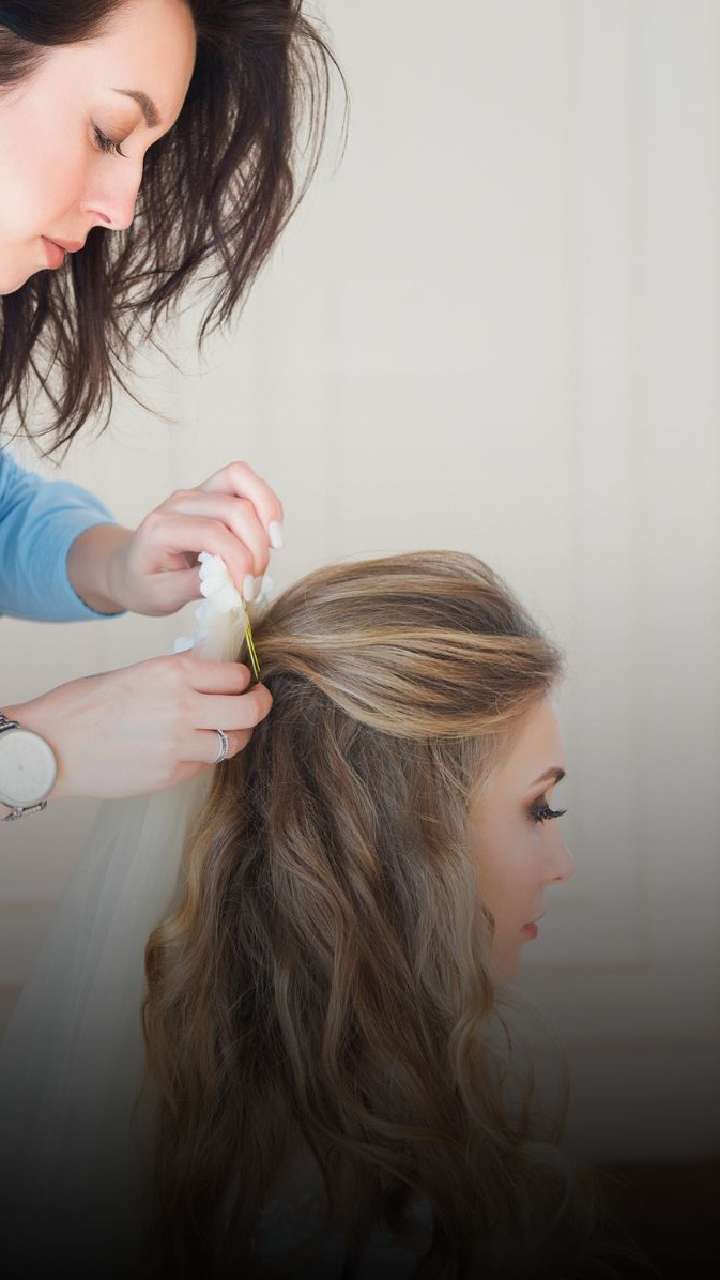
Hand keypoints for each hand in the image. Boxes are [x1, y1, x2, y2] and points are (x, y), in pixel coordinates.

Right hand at [2, 653, 272, 800]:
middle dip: (260, 705)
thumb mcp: (139, 672)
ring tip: (225, 728)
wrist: (52, 746)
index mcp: (173, 672)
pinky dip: (206, 756)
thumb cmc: (86, 705)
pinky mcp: (171, 775)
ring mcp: (179, 745)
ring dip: (236, 734)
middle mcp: (183, 707)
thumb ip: (182, 674)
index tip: (242, 682)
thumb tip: (218, 673)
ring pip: (235, 742)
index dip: (243, 679)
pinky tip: (189, 748)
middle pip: (250, 710)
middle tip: (257, 703)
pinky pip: (207, 765)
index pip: (236, 675)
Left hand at [105, 459, 283, 616]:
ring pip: (242, 478)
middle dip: (256, 547)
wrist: (128, 567)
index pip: (213, 534)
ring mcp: (197, 492)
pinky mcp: (212, 491)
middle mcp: (179, 502)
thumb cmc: (144, 583)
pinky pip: (245, 482)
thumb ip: (194, 587)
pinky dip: (265, 504)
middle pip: (234, 508)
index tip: (246, 592)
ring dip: (267, 513)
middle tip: (256, 582)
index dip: (239, 562)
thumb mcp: (161, 597)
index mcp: (161, 528)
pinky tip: (269, 534)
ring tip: (274, 547)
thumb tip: (231, 581)